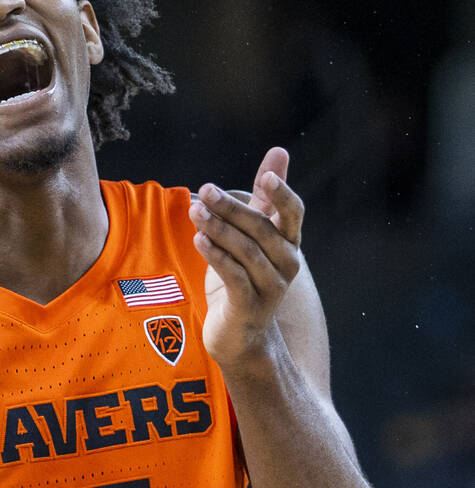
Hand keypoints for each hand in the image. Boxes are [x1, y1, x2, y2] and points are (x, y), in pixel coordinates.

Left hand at [187, 147, 302, 369]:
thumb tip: (279, 152)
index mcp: (289, 242)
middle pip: (261, 228)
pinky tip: (199, 239)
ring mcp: (271, 287)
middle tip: (205, 189)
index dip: (282, 194)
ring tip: (194, 211)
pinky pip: (234, 276)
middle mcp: (287, 263)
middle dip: (231, 207)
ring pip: (245, 251)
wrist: (241, 335)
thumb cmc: (246, 276)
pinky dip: (216, 256)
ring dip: (218, 228)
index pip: (293, 213)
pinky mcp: (249, 306)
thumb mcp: (254, 234)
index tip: (267, 176)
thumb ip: (263, 196)